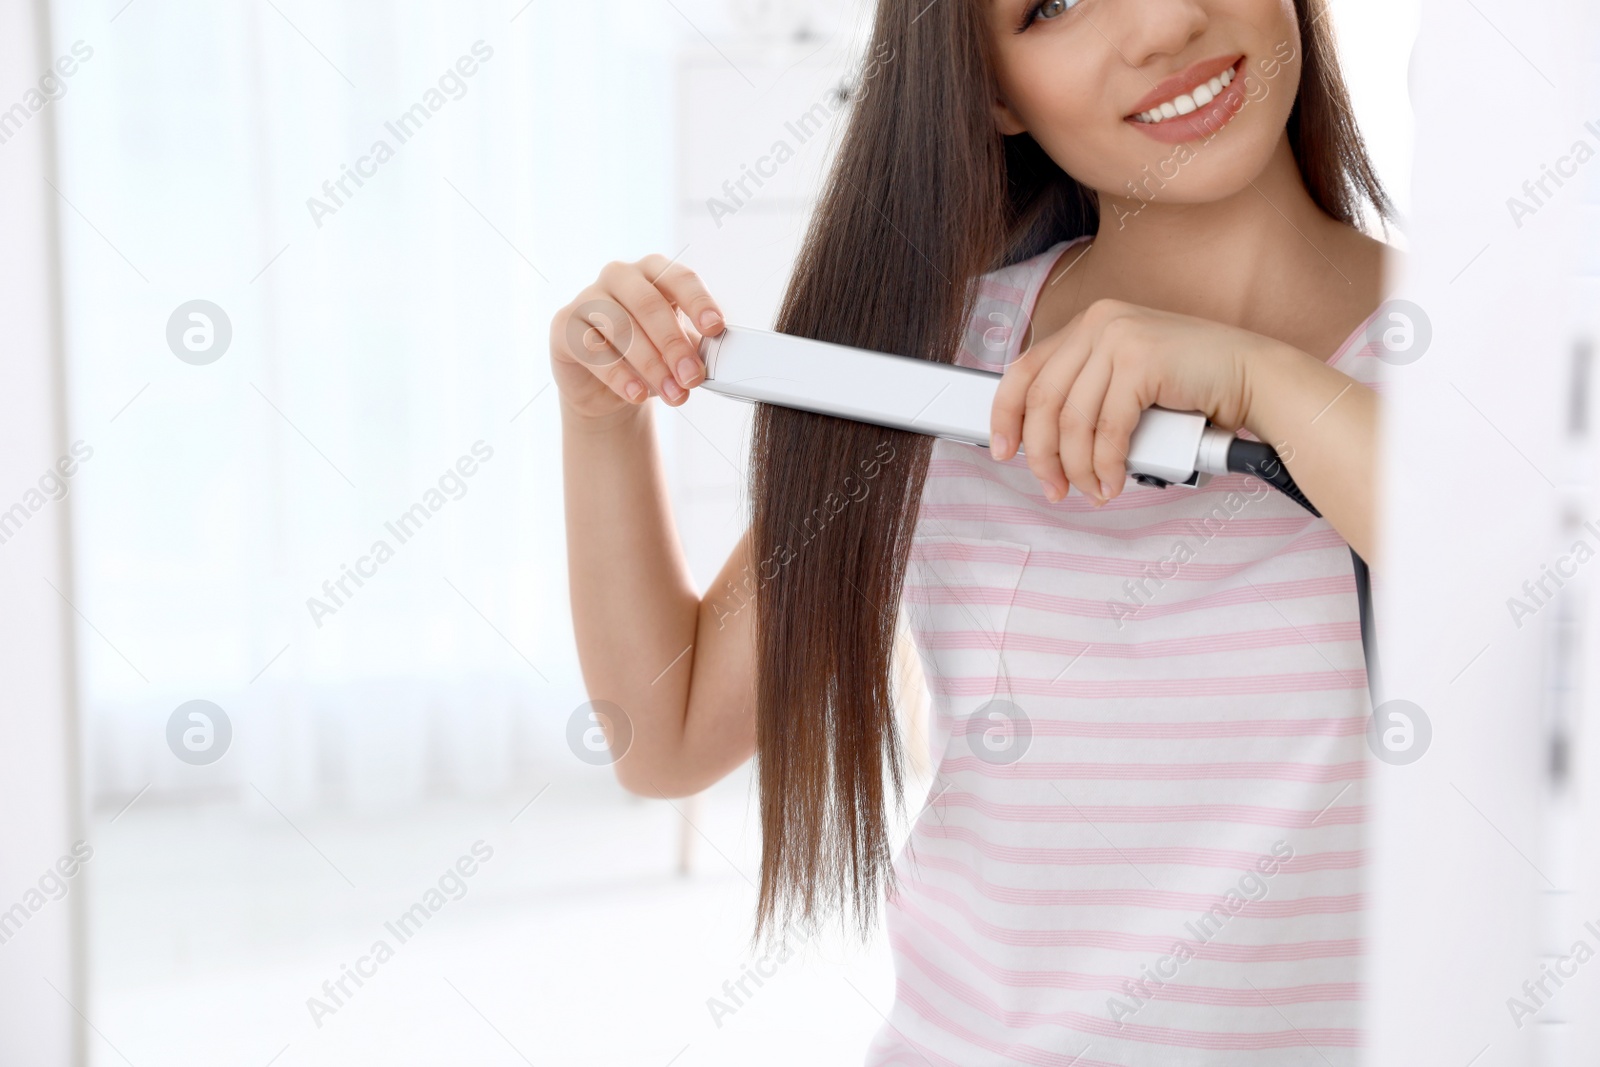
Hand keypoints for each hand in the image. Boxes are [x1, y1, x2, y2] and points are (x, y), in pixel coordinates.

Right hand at [550, 254, 725, 419]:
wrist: (608, 388)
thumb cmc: (650, 358)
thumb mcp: (679, 352)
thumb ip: (697, 350)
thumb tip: (718, 361)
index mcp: (654, 272)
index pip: (680, 278)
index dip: (699, 302)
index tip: (716, 328)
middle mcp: (620, 276)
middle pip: (650, 305)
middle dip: (674, 344)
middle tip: (692, 377)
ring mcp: (588, 297)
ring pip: (621, 327)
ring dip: (651, 365)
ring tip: (673, 394)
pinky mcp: (565, 324)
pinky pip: (592, 349)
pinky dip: (619, 375)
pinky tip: (637, 394)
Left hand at [989, 298, 1269, 505]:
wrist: (1255, 377)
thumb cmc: (1194, 387)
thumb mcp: (1127, 382)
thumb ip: (1088, 396)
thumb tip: (1043, 443)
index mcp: (1089, 324)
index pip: (1025, 370)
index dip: (1007, 416)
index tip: (1003, 451)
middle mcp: (1099, 323)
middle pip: (1043, 402)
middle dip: (1043, 456)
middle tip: (1054, 487)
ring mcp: (1119, 338)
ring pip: (1072, 422)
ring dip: (1079, 469)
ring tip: (1091, 491)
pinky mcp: (1142, 362)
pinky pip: (1107, 430)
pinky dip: (1107, 465)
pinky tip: (1113, 482)